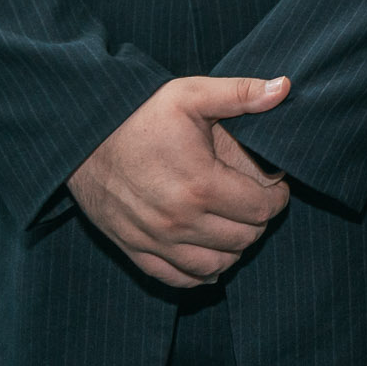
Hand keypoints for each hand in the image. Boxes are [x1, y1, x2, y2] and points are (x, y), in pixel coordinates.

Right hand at [66, 75, 293, 288]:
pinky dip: (201, 272)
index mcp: (201, 184)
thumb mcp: (192, 94)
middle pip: (243, 239)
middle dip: (258, 221)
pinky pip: (178, 278)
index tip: (276, 187)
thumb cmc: (142, 114)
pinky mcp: (135, 249)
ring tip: (235, 224)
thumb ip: (241, 93)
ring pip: (216, 265)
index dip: (277, 199)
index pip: (261, 209)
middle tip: (256, 203)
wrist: (82, 138)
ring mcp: (156, 240)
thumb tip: (284, 87)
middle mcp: (179, 220)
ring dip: (233, 248)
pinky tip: (209, 252)